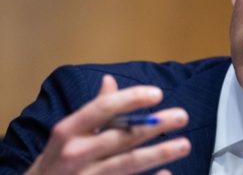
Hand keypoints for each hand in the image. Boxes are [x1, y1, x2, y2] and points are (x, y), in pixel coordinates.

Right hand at [25, 75, 189, 174]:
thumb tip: (110, 80)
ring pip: (128, 163)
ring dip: (159, 153)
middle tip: (182, 116)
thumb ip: (93, 110)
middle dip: (154, 126)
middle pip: (121, 137)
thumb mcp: (66, 133)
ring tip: (184, 144)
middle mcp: (76, 154)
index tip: (157, 93)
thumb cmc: (55, 161)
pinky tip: (167, 173)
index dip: (131, 99)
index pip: (102, 108)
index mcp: (68, 131)